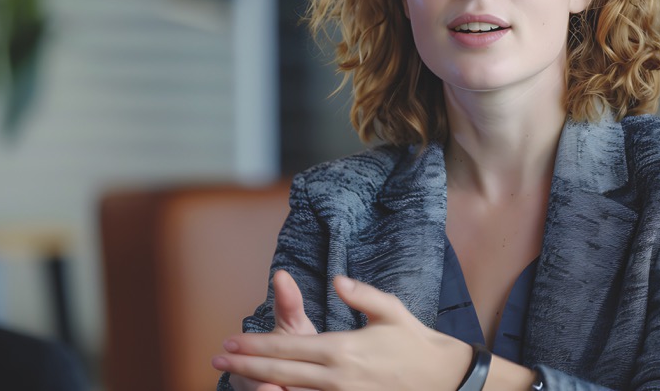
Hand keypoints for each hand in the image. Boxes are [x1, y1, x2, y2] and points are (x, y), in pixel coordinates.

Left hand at [214, 275, 472, 390]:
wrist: (441, 379)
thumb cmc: (414, 342)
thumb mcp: (389, 310)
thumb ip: (361, 294)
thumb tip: (337, 279)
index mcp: (343, 349)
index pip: (288, 347)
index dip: (256, 345)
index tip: (231, 342)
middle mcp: (338, 376)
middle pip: (282, 372)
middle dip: (246, 366)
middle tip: (218, 359)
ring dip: (262, 385)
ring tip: (234, 378)